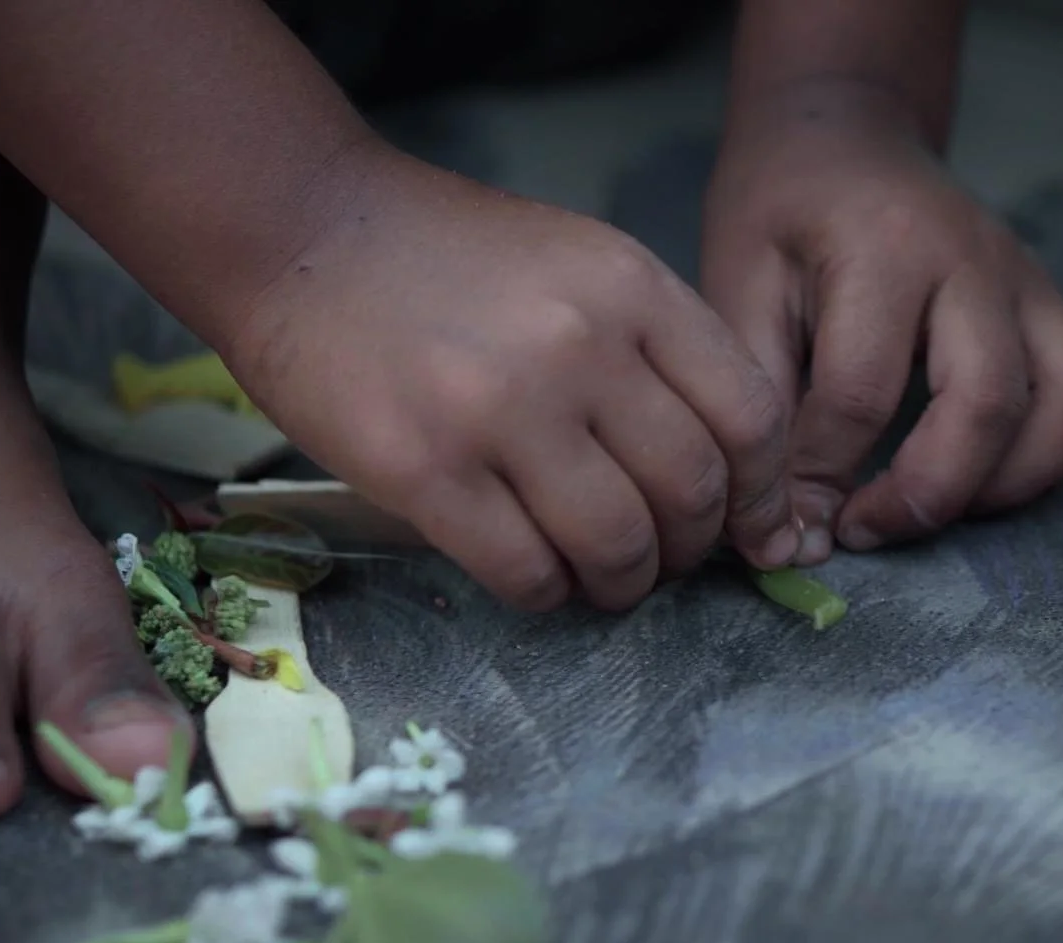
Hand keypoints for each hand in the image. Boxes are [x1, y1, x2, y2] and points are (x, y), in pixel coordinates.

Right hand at [226, 149, 799, 611]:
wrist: (300, 229)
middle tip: (663, 557)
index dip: (762, 493)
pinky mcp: (424, 470)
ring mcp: (499, 411)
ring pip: (617, 544)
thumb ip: (655, 351)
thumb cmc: (448, 257)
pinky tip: (536, 576)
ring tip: (603, 577)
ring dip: (623, 583)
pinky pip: (525, 571)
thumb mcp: (580, 266)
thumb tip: (727, 474)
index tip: (748, 527)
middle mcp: (579, 347)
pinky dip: (546, 593)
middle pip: (693, 491)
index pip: (751, 417)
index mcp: (632, 290)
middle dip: (692, 548)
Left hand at [701, 81, 1062, 564]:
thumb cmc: (782, 213)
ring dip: (1007, 485)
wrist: (846, 136)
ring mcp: (1029, 282)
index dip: (824, 476)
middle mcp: (976, 262)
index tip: (792, 521)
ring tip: (932, 512)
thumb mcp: (738, 285)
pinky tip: (981, 484)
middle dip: (927, 493)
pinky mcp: (1053, 306)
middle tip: (865, 530)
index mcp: (883, 248)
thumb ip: (761, 401)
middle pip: (988, 403)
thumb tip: (788, 525)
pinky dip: (1050, 459)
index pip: (863, 390)